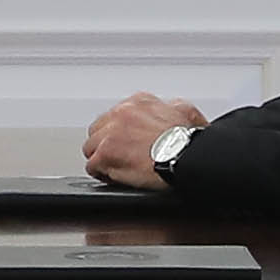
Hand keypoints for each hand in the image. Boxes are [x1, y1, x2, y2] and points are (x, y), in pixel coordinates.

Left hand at [85, 94, 200, 186]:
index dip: (119, 132)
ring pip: (92, 147)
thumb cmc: (188, 140)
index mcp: (139, 102)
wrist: (187, 156)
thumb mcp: (186, 111)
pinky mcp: (106, 154)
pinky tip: (113, 177)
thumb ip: (171, 107)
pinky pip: (92, 166)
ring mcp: (111, 133)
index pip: (116, 115)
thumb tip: (171, 109)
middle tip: (119, 156)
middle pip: (99, 129)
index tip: (126, 142)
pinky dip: (101, 173)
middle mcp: (122, 113)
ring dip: (102, 158)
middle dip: (106, 143)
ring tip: (115, 167)